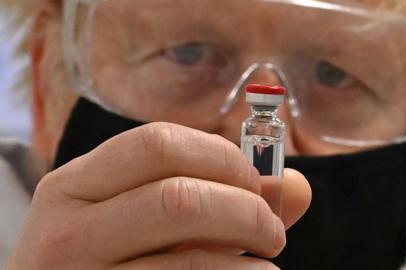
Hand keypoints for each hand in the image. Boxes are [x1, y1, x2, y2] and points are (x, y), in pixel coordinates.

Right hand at [7, 123, 310, 269]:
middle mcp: (66, 230)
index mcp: (74, 186)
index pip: (158, 143)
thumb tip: (296, 186)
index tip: (253, 182)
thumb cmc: (106, 258)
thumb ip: (215, 199)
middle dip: (244, 208)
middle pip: (177, 197)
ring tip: (267, 264)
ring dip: (248, 257)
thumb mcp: (141, 220)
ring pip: (189, 258)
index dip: (221, 157)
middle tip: (271, 229)